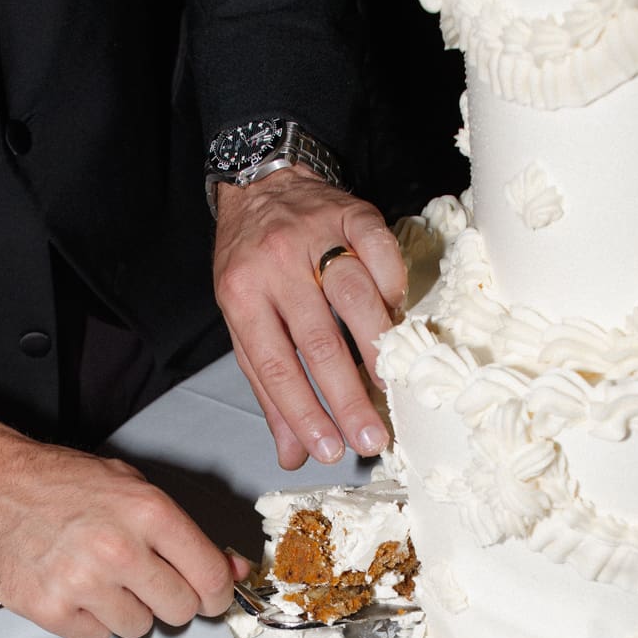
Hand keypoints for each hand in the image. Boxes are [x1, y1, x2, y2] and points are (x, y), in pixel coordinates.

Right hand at [0, 408, 247, 637]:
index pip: (210, 577)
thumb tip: (234, 568)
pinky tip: (75, 588)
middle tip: (148, 582)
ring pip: (140, 628)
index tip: (211, 596)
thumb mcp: (135, 489)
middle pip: (181, 610)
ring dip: (128, 610)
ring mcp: (83, 583)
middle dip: (172, 600)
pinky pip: (97, 636)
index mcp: (149, 513)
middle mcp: (119, 550)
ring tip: (103, 578)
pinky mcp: (51, 610)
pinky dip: (90, 619)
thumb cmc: (63, 484)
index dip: (217, 592)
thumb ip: (188, 533)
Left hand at [213, 166, 406, 468]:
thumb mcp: (243, 322)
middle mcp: (276, 265)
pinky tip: (396, 315)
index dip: (303, 413)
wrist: (260, 183)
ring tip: (390, 388)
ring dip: (375, 347)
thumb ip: (269, 389)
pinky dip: (392, 285)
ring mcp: (315, 236)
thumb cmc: (252, 265)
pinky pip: (380, 250)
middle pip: (318, 341)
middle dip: (346, 397)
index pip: (275, 368)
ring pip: (353, 295)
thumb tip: (293, 454)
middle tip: (370, 439)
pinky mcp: (352, 211)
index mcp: (241, 296)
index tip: (329, 450)